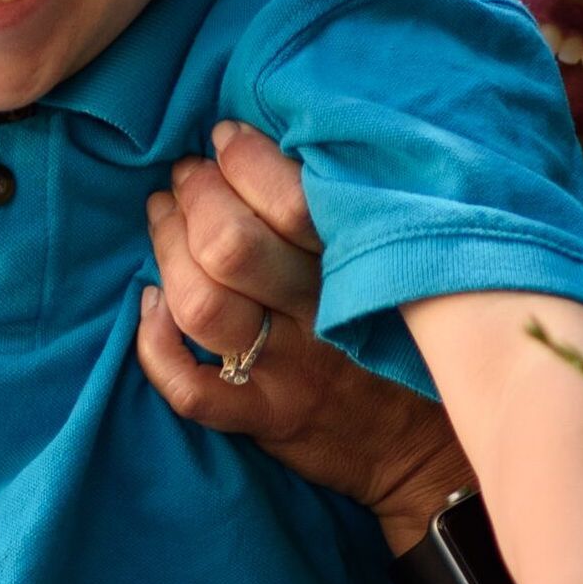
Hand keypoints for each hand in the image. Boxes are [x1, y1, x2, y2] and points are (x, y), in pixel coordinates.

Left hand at [136, 121, 471, 553]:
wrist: (432, 445)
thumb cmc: (408, 327)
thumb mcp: (402, 257)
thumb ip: (352, 209)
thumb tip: (282, 137)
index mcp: (359, 264)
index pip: (291, 201)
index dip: (244, 161)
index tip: (225, 138)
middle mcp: (321, 315)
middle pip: (230, 246)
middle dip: (194, 197)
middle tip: (186, 175)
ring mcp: (290, 370)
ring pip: (201, 305)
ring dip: (166, 250)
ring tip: (162, 216)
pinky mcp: (267, 416)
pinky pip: (190, 390)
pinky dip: (156, 343)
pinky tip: (150, 304)